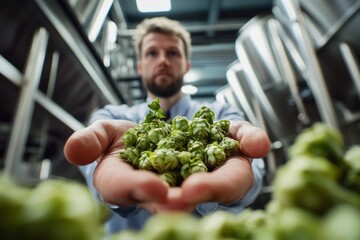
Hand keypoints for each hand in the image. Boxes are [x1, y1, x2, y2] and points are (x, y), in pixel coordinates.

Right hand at [64, 120, 270, 212]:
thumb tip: (73, 150)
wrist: (150, 133)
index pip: (134, 190)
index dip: (141, 190)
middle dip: (185, 197)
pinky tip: (255, 142)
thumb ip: (90, 140)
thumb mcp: (104, 134)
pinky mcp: (219, 155)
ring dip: (221, 182)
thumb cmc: (123, 140)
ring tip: (226, 173)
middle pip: (178, 198)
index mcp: (134, 183)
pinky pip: (236, 152)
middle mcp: (170, 186)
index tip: (153, 189)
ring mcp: (198, 172)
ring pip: (214, 183)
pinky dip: (246, 143)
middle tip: (191, 194)